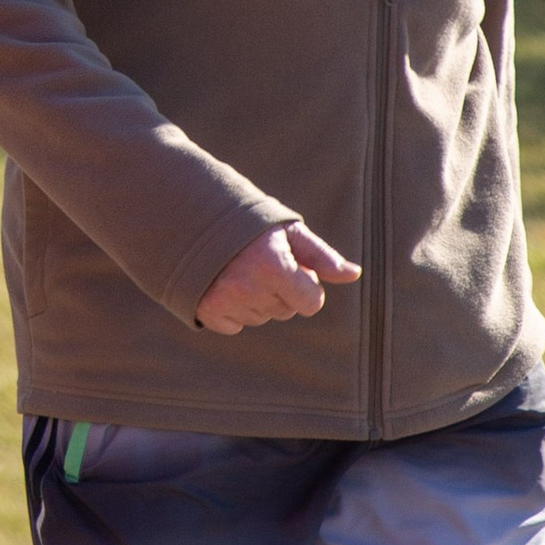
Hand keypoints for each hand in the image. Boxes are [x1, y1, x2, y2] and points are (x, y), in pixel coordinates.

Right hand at [196, 222, 360, 335]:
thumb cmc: (247, 222)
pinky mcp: (206, 312)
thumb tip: (354, 274)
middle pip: (286, 311)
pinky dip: (232, 311)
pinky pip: (235, 326)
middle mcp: (250, 288)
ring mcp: (226, 302)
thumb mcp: (287, 230)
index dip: (305, 285)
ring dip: (256, 300)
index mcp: (275, 266)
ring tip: (239, 270)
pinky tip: (223, 285)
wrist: (190, 217)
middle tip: (258, 262)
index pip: (311, 303)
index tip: (290, 266)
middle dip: (280, 290)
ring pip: (261, 318)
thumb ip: (321, 255)